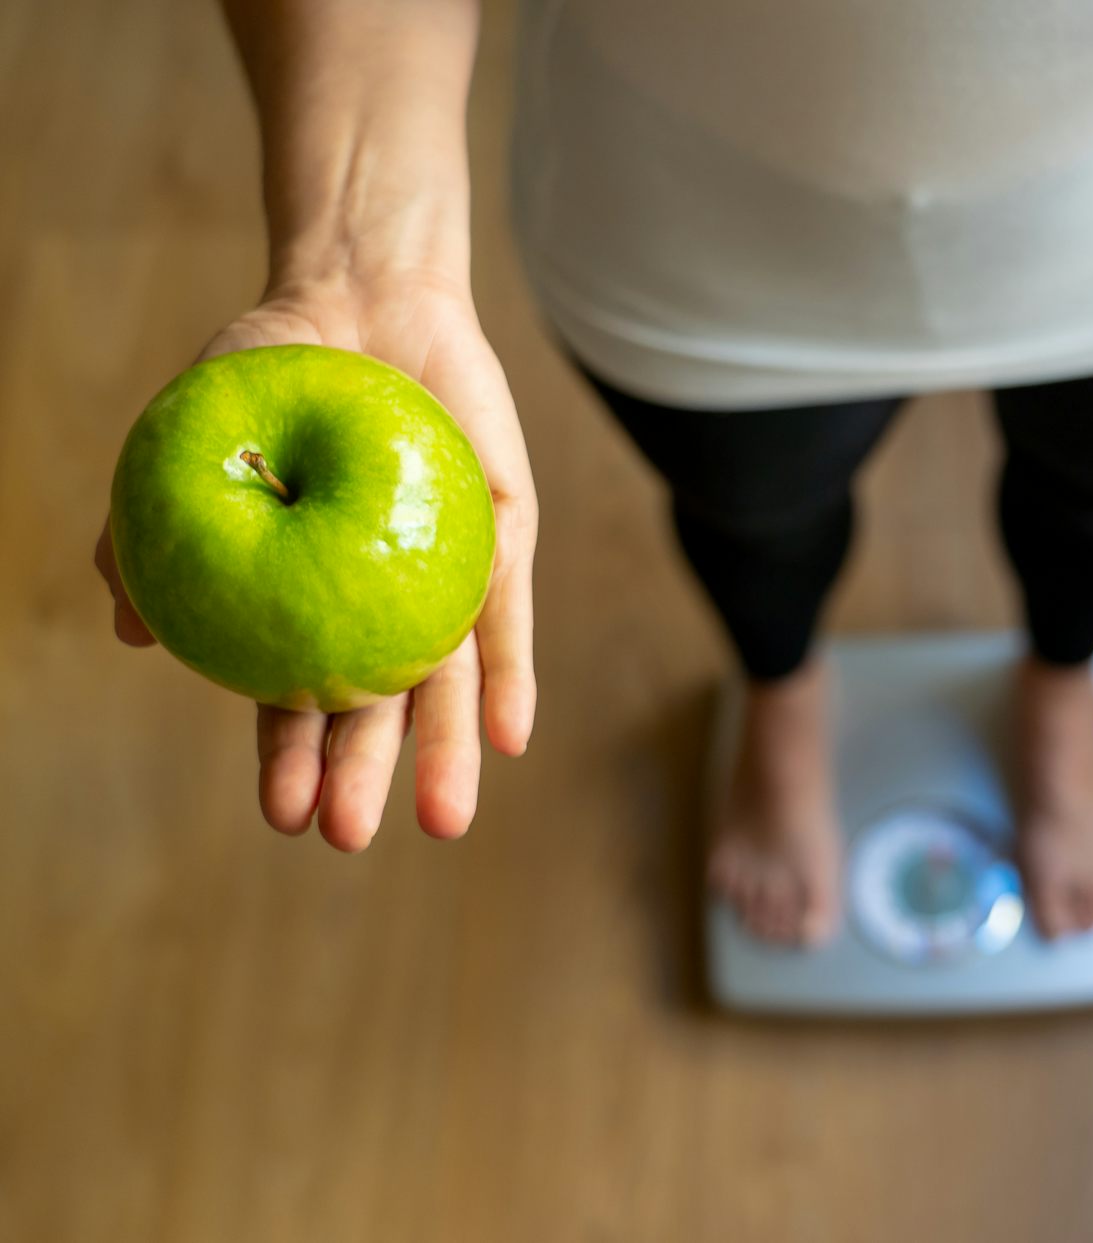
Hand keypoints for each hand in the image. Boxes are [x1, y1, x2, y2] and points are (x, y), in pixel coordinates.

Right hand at [96, 273, 537, 849]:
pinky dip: (511, 674)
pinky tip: (512, 735)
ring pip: (448, 680)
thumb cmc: (268, 373)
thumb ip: (155, 534)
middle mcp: (378, 605)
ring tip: (442, 820)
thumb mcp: (193, 445)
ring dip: (446, 751)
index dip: (290, 760)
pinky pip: (507, 616)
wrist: (360, 297)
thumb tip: (133, 632)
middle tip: (345, 837)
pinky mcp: (503, 540)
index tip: (281, 817)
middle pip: (374, 709)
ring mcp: (444, 578)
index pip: (296, 700)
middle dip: (361, 778)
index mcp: (305, 603)